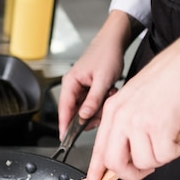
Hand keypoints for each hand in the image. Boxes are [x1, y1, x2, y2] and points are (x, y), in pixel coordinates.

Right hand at [58, 10, 133, 138]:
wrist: (115, 40)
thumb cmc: (107, 53)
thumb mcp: (102, 80)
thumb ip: (93, 100)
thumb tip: (83, 117)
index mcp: (70, 83)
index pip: (63, 109)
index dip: (64, 125)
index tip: (65, 139)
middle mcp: (73, 86)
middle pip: (75, 111)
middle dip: (89, 115)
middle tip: (102, 112)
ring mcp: (81, 87)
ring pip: (85, 108)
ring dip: (98, 107)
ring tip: (108, 94)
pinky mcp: (89, 88)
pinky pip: (92, 102)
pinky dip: (101, 102)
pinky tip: (109, 92)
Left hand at [85, 35, 179, 179]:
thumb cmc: (170, 78)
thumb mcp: (136, 99)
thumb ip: (127, 124)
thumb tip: (128, 153)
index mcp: (112, 110)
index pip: (98, 149)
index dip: (96, 171)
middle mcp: (120, 117)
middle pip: (115, 163)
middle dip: (132, 174)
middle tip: (146, 168)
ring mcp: (138, 122)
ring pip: (144, 162)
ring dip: (161, 157)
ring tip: (169, 136)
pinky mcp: (158, 126)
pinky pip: (165, 156)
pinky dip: (176, 149)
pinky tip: (179, 132)